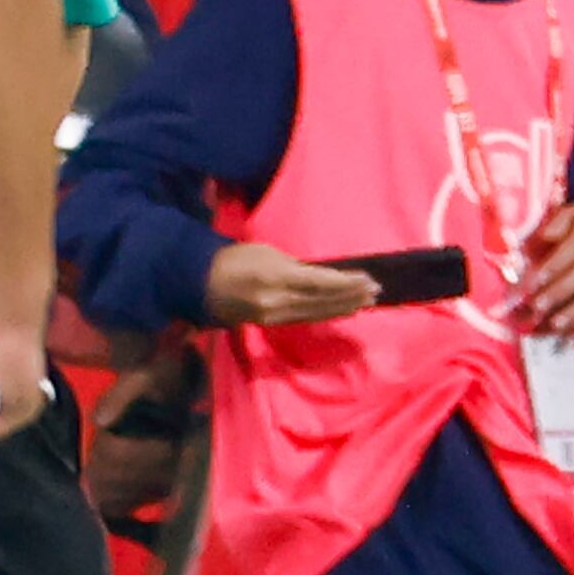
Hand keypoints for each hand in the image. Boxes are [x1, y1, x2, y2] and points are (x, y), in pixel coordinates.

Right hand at [199, 239, 382, 326]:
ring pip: (316, 313)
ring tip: (365, 302)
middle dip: (351, 296)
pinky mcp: (269, 323)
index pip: (320, 282)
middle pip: (322, 301)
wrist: (197, 283)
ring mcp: (273, 315)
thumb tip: (317, 277)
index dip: (346, 283)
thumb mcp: (264, 251)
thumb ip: (293, 265)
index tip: (368, 279)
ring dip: (343, 307)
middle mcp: (277, 299)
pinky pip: (304, 318)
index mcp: (275, 276)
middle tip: (376, 291)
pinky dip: (325, 313)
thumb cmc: (232, 258)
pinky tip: (340, 310)